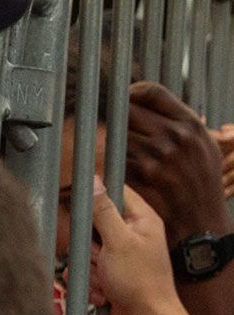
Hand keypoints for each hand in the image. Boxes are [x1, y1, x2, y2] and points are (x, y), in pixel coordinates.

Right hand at [90, 181, 192, 314]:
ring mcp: (120, 256)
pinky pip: (88, 272)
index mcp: (141, 220)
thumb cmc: (139, 282)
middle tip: (100, 258)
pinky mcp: (111, 275)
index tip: (78, 205)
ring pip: (87, 252)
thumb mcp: (118, 242)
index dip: (95, 198)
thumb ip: (104, 212)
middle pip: (93, 226)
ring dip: (90, 270)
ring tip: (105, 281)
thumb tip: (95, 182)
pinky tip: (103, 294)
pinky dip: (91, 284)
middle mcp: (131, 235)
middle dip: (89, 248)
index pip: (115, 194)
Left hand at [123, 83, 233, 244]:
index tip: (123, 98)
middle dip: (117, 116)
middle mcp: (173, 136)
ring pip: (117, 136)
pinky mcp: (138, 176)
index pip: (151, 92)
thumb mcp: (203, 146)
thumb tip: (149, 104)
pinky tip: (117, 168)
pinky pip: (113, 159)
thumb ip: (181, 124)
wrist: (199, 222)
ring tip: (117, 150)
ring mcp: (155, 156)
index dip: (131, 92)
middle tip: (111, 123)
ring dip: (112, 142)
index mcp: (190, 124)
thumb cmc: (201, 182)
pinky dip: (111, 162)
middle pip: (128, 111)